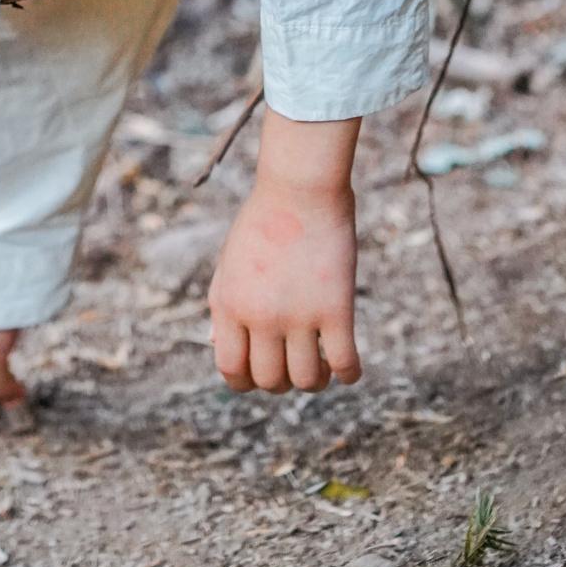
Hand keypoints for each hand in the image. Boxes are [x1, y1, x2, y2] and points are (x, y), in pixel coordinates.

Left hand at [208, 111, 362, 394]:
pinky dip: (348, 373)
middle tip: (293, 363)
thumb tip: (217, 347)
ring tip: (321, 363)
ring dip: (315, 380)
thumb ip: (223, 306)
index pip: (232, 371)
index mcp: (229, 304)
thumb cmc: (264, 220)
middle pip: (271, 380)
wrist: (299, 185)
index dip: (246, 381)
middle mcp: (260, 315)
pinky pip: (344, 363)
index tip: (260, 374)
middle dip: (282, 381)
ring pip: (308, 381)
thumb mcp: (230, 262)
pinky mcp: (336, 308)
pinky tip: (348, 366)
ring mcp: (299, 314)